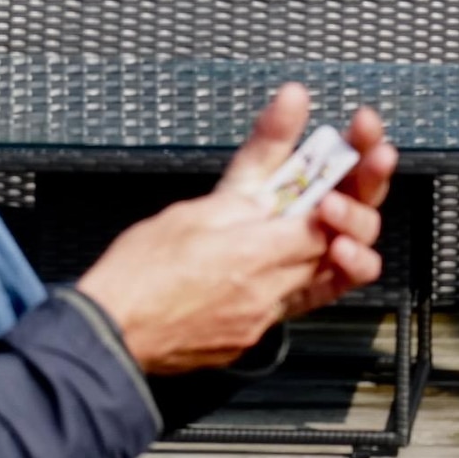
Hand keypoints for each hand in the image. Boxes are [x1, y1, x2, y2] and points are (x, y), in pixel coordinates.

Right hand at [74, 85, 395, 376]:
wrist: (109, 337)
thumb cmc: (136, 273)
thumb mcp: (194, 209)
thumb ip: (252, 173)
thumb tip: (290, 118)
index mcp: (255, 253)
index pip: (328, 219)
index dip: (343, 189)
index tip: (347, 162)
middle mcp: (268, 292)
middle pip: (335, 253)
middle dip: (349, 217)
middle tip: (341, 191)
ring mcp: (260, 320)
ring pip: (322, 285)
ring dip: (332, 253)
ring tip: (326, 225)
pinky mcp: (248, 339)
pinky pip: (290, 308)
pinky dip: (297, 281)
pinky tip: (288, 261)